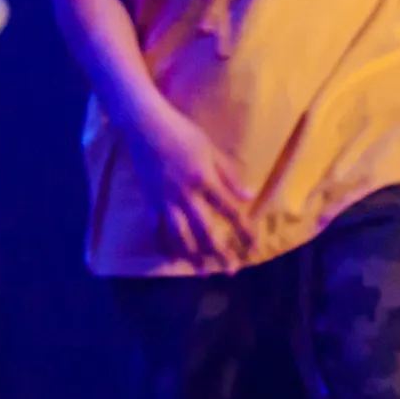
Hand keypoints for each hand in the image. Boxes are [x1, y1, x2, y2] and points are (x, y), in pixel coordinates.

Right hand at [118, 101, 255, 268]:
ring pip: (179, 235)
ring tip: (202, 272)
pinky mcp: (150, 200)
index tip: (255, 244)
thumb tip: (249, 196)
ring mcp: (165, 200)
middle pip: (205, 230)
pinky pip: (156, 228)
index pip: (230, 210)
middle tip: (231, 270)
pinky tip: (171, 257)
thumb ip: (230, 175)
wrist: (144, 126)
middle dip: (219, 252)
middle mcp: (185, 194)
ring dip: (192, 256)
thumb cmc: (182, 132)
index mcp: (204, 179)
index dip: (244, 229)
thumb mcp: (211, 149)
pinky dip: (163, 244)